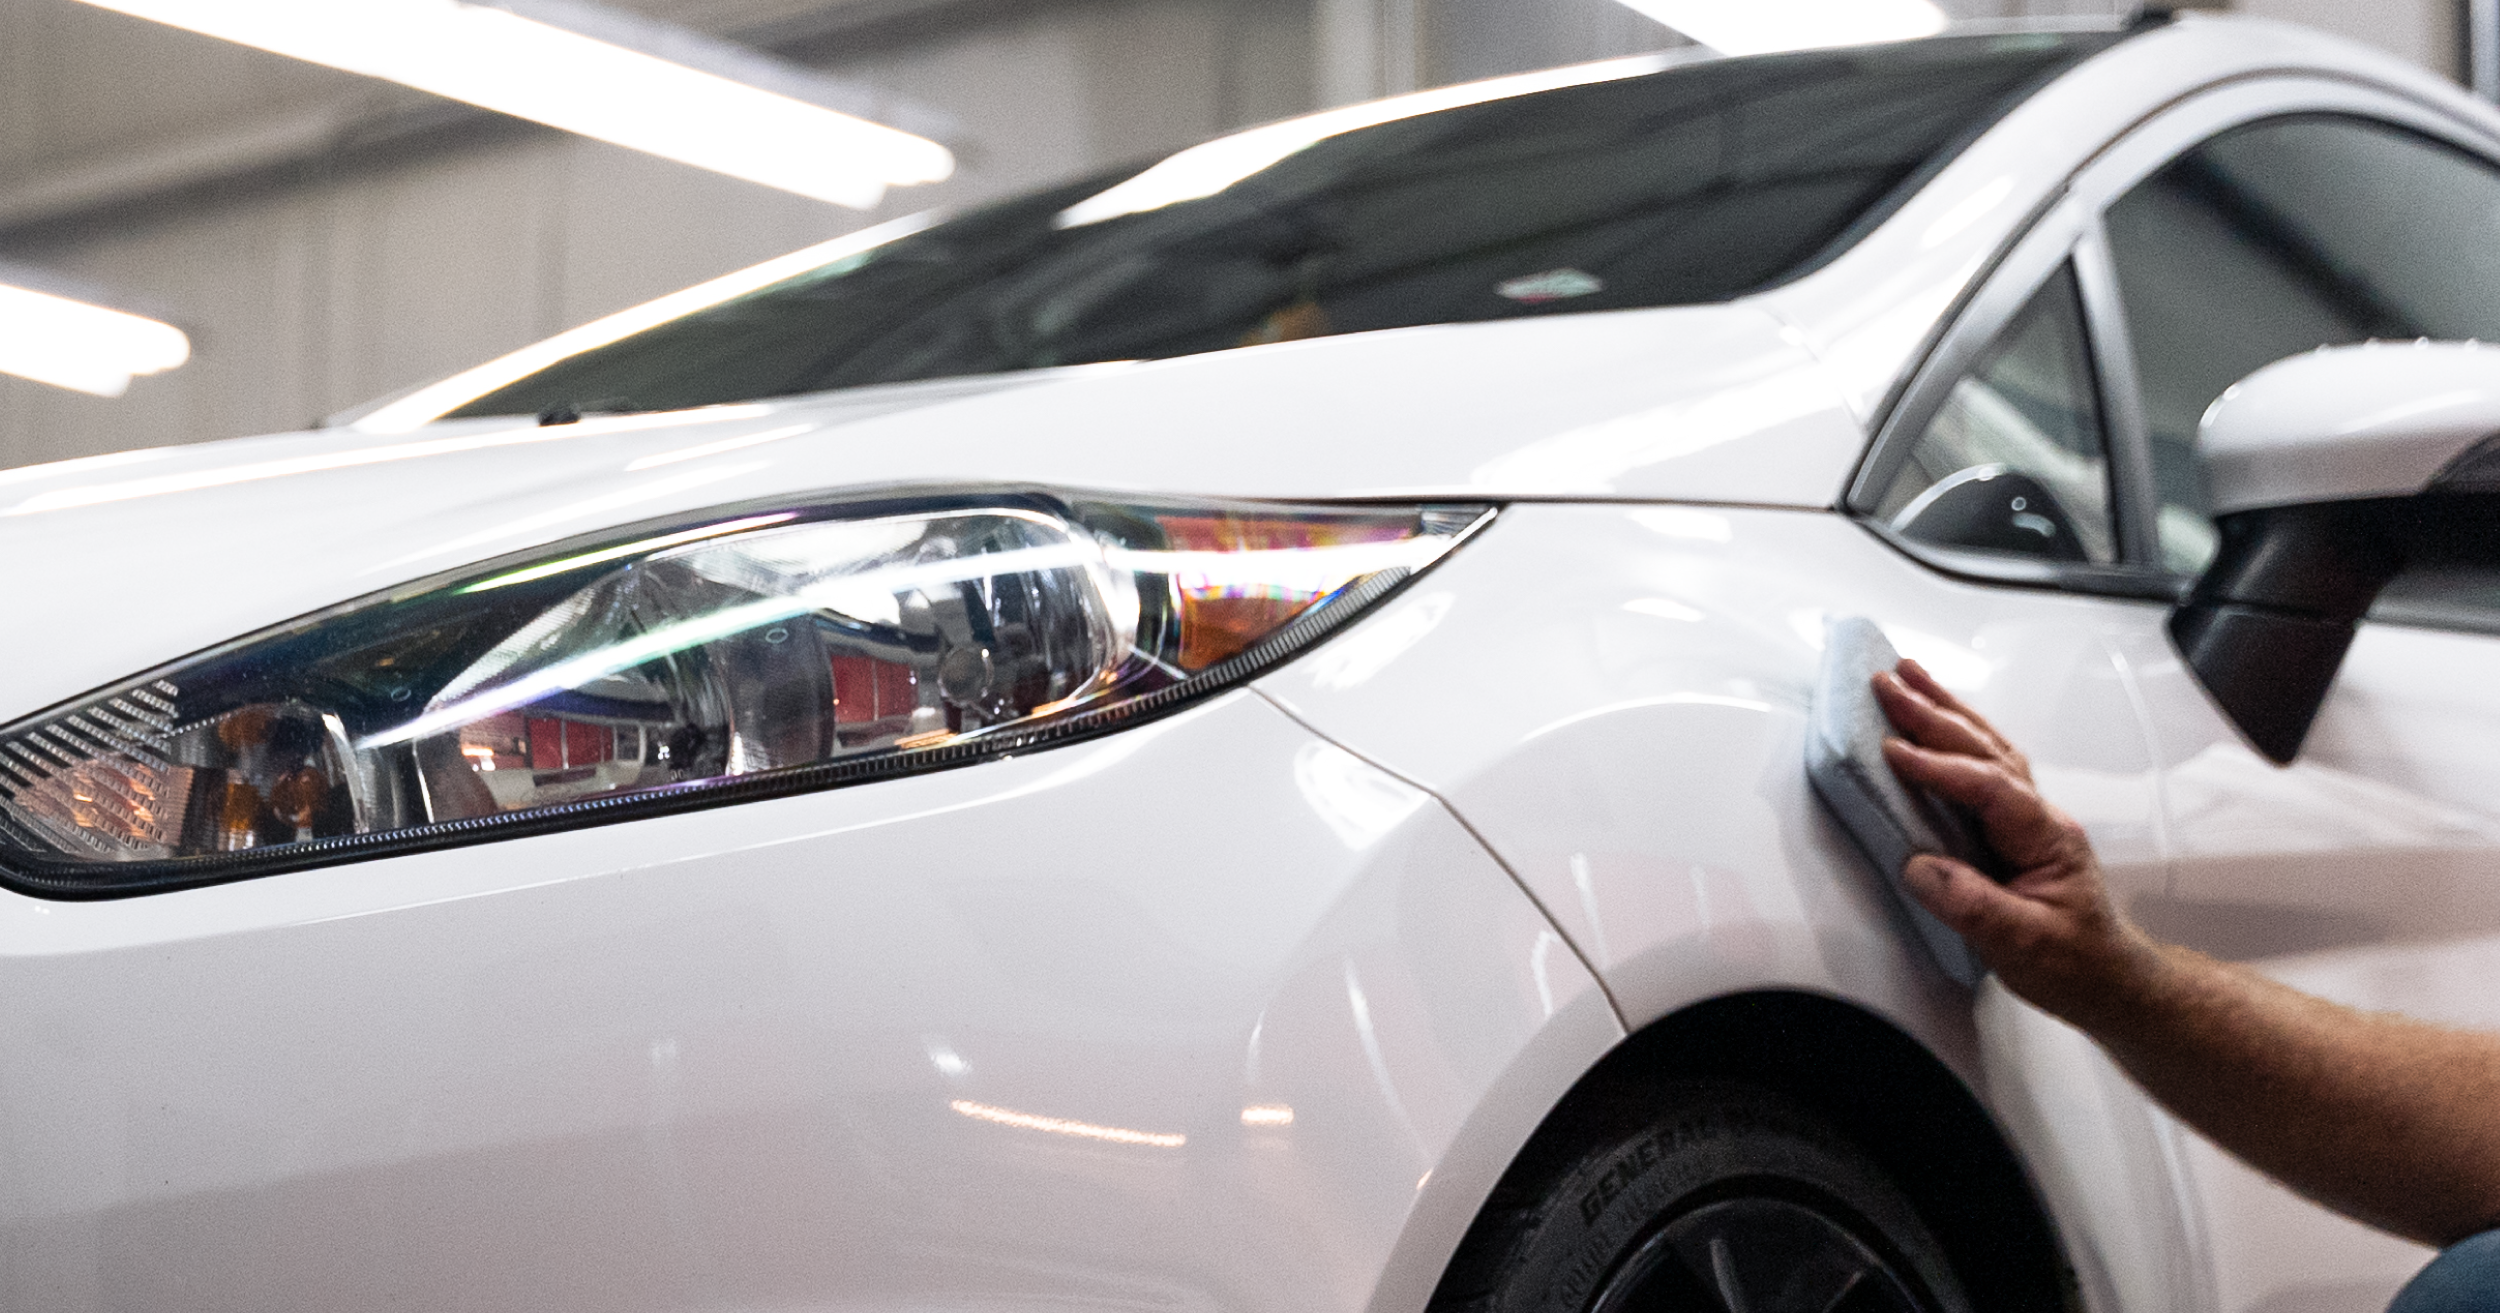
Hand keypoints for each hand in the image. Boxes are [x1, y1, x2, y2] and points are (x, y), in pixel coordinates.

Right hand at [1872, 660, 2161, 1024]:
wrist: (2108, 979)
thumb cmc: (2075, 963)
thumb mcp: (2024, 944)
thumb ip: (1971, 904)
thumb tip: (1919, 866)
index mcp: (2046, 837)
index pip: (1989, 787)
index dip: (1939, 767)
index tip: (1894, 751)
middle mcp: (2039, 817)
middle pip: (1985, 750)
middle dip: (1934, 712)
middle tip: (1888, 683)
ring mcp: (2027, 818)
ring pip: (1988, 748)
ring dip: (1946, 710)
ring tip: (1908, 678)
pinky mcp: (2011, 827)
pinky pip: (1983, 765)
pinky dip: (1956, 735)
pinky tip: (1937, 720)